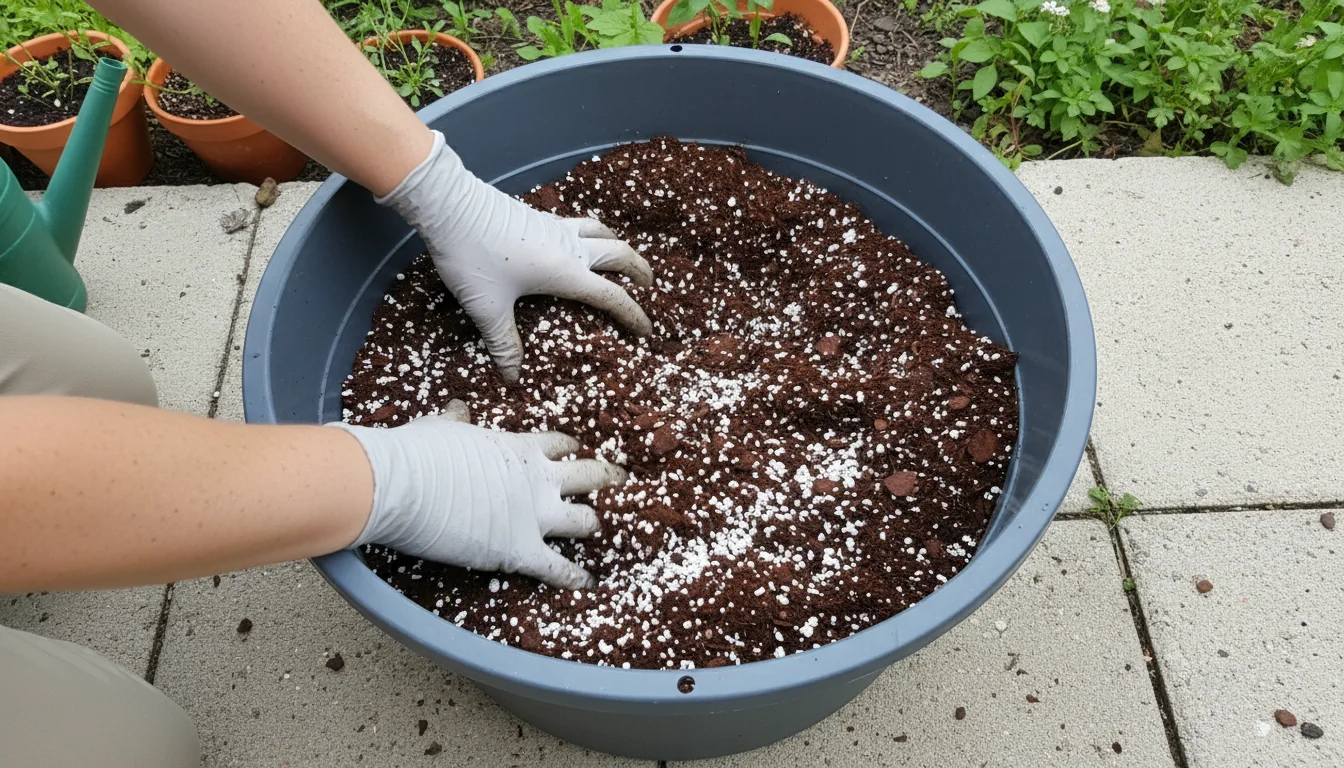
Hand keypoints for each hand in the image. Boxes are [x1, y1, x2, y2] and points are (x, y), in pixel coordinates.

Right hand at [330, 401, 624, 588]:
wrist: (404, 483)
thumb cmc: (418, 451)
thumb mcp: (443, 427)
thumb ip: (458, 421)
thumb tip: (458, 408)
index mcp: (520, 448)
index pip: (559, 445)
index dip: (569, 449)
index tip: (576, 450)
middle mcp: (537, 480)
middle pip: (588, 477)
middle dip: (604, 479)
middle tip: (616, 481)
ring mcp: (534, 516)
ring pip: (584, 521)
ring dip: (591, 524)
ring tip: (596, 529)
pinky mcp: (521, 551)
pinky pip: (558, 568)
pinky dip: (575, 578)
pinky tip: (588, 584)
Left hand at [377, 131, 653, 381]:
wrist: (449, 205)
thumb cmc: (472, 257)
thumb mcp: (487, 307)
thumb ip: (503, 343)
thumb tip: (513, 377)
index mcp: (565, 271)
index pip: (612, 296)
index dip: (633, 315)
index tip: (647, 331)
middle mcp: (569, 246)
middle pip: (620, 254)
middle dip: (639, 271)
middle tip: (649, 286)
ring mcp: (555, 227)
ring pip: (602, 232)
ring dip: (619, 246)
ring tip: (623, 258)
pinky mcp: (540, 216)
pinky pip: (580, 224)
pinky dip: (594, 233)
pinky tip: (579, 241)